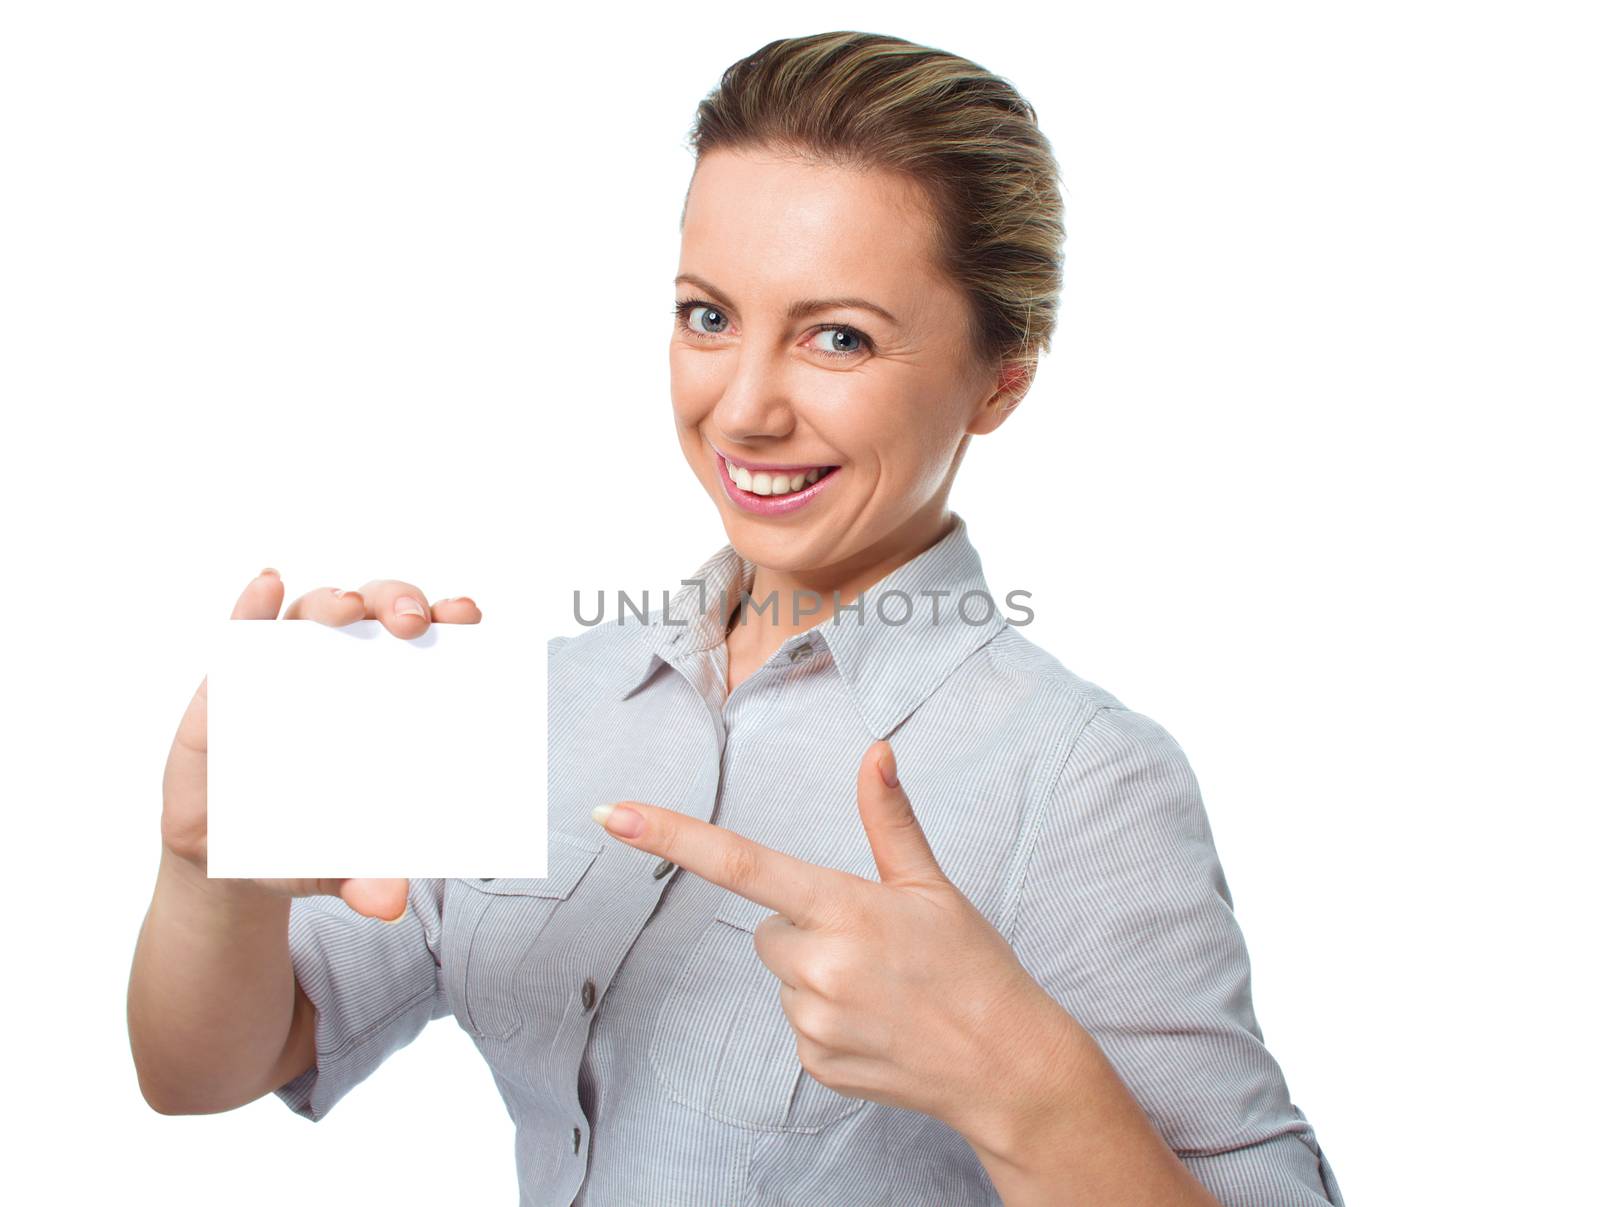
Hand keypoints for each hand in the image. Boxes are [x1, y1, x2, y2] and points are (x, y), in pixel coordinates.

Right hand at [160, 568, 481, 921]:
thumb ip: (362, 879)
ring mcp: (285, 668)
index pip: (431, 641)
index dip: (452, 620)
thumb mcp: (334, 866)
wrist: (228, 858)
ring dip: (332, 603)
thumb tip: (388, 903)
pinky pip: (242, 631)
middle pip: (377, 613)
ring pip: (315, 614)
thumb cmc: (302, 843)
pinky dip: (253, 604)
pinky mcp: (229, 680)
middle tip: (411, 623)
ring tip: (345, 610)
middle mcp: (344, 669)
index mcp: (391, 698)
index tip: (468, 616)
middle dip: (398, 604)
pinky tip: (265, 584)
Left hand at [589, 739, 1073, 1133]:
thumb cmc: (974, 967)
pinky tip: (876, 1022)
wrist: (1006, 1066)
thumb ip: (889, 819)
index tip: (612, 814)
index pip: (740, 863)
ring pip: (782, 974)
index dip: (669, 836)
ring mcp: (813, 1020)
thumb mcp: (932, 887)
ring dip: (817, 974)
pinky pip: (798, 1021)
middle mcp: (819, 965)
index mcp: (845, 909)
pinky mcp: (813, 1062)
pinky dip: (828, 1017)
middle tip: (871, 945)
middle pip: (766, 927)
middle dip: (805, 926)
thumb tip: (875, 752)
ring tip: (881, 988)